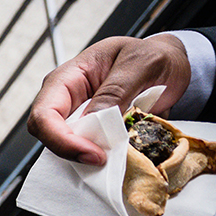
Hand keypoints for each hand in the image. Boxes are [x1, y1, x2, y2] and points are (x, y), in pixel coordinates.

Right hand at [26, 34, 191, 165]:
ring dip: (89, 159)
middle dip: (73, 153)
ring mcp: (78, 120)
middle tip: (106, 160)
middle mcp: (66, 101)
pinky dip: (104, 161)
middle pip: (49, 136)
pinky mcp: (94, 134)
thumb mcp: (140, 64)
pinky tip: (121, 157)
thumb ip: (116, 89)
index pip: (45, 114)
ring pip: (67, 150)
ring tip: (118, 158)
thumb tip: (94, 120)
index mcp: (67, 78)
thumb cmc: (152, 55)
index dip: (62, 139)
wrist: (170, 64)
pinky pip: (89, 154)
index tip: (95, 154)